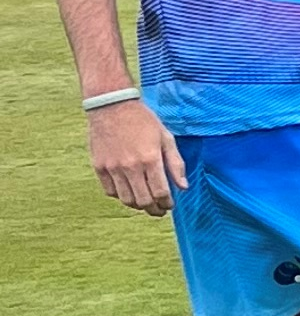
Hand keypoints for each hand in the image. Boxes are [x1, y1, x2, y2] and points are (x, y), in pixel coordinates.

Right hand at [87, 97, 184, 212]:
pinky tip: (129, 191)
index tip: (170, 204)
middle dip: (154, 209)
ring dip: (138, 205)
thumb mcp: (165, 137)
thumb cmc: (142, 120)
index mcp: (150, 159)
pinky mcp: (99, 167)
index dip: (167, 203)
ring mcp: (113, 168)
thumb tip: (183, 187)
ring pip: (126, 200)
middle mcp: (131, 166)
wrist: (111, 105)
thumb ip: (175, 164)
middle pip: (144, 201)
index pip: (161, 193)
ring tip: (145, 202)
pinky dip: (121, 196)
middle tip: (159, 210)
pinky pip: (110, 191)